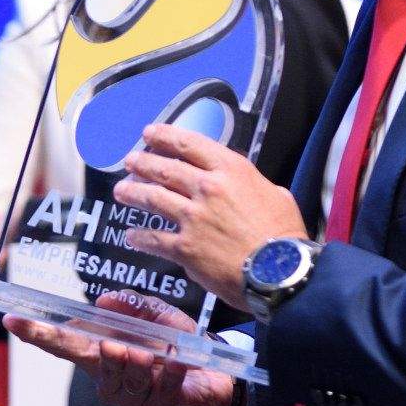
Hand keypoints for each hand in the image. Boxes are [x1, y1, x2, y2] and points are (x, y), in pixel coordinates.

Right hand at [5, 291, 238, 405]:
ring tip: (149, 356)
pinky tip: (180, 362)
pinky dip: (172, 372)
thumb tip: (105, 301)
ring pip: (126, 384)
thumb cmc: (173, 342)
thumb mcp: (156, 315)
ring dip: (137, 368)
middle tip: (114, 346)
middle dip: (104, 359)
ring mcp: (135, 397)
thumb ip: (132, 306)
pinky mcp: (163, 405)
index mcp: (101, 352)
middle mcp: (110, 378)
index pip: (63, 344)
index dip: (37, 333)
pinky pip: (162, 389)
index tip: (14, 319)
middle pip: (94, 368)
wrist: (214, 373)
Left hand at [114, 124, 306, 310]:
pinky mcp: (184, 247)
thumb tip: (244, 189)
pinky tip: (132, 236)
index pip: (189, 145)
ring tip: (121, 190)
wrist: (279, 272)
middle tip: (130, 161)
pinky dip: (140, 236)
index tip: (149, 133)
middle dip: (143, 162)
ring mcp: (192, 218)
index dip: (165, 136)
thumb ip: (252, 186)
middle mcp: (207, 188)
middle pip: (165, 169)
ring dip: (133, 192)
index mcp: (230, 170)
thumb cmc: (284, 234)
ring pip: (153, 198)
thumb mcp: (276, 195)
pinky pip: (154, 239)